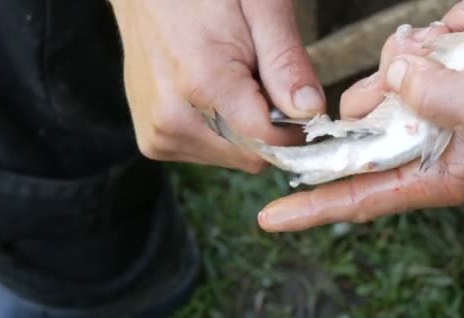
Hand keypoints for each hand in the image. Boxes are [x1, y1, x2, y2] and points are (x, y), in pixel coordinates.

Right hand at [109, 0, 324, 172]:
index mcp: (202, 86)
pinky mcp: (153, 141)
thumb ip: (286, 63)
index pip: (270, 142)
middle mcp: (174, 121)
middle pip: (252, 155)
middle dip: (267, 124)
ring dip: (243, 128)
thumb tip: (311, 112)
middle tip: (254, 76)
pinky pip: (208, 152)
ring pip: (233, 156)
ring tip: (227, 80)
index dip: (293, 124)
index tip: (292, 94)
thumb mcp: (261, 8)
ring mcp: (158, 134)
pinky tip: (209, 94)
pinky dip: (220, 131)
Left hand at [257, 0, 463, 231]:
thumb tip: (393, 77)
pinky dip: (449, 31)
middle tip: (431, 61)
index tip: (269, 217)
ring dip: (425, 49)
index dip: (312, 207)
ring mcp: (434, 109)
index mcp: (434, 172)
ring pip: (389, 75)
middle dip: (385, 83)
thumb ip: (433, 96)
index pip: (358, 197)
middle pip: (364, 118)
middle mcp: (426, 144)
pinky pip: (421, 50)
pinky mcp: (445, 80)